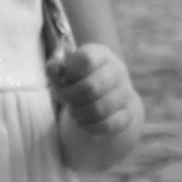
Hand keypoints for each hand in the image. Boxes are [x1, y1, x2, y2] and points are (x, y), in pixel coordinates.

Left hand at [49, 40, 145, 170]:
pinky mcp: (127, 114)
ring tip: (74, 111)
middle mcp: (117, 70)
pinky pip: (108, 125)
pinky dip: (90, 127)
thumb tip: (54, 68)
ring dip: (79, 113)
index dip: (69, 72)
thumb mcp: (65, 70)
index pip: (86, 59)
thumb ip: (55, 67)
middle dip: (70, 97)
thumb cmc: (79, 80)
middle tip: (66, 99)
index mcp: (101, 54)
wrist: (106, 94)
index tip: (65, 78)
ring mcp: (125, 92)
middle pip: (91, 87)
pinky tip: (83, 122)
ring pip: (99, 109)